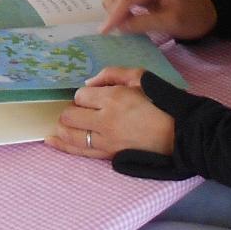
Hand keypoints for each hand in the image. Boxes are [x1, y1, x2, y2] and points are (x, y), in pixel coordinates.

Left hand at [52, 69, 175, 159]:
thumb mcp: (140, 77)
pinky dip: (63, 145)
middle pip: (70, 115)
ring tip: (61, 125)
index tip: (91, 98)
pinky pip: (79, 151)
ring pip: (71, 134)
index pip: (81, 96)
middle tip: (80, 111)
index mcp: (114, 98)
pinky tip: (51, 140)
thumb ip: (112, 74)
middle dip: (71, 111)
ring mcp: (105, 140)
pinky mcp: (109, 155)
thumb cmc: (161, 102)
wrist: (179, 134)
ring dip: (63, 128)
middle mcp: (105, 120)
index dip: (83, 96)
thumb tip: (89, 83)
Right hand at [100, 0, 216, 38]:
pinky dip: (116, 3)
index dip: (114, 15)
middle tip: (112, 30)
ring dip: (112, 6)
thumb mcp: (171, 23)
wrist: (206, 11)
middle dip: (111, 10)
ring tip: (118, 24)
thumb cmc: (192, 17)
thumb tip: (119, 27)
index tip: (104, 31)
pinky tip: (123, 17)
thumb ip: (144, 23)